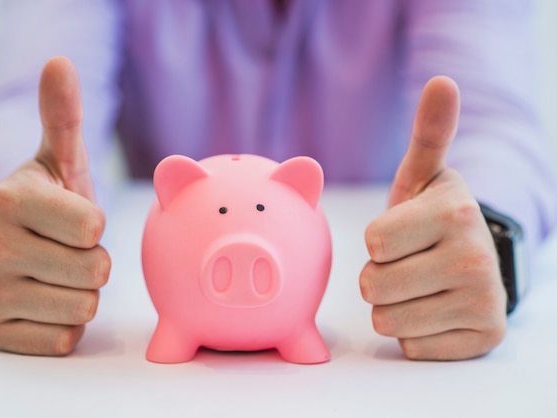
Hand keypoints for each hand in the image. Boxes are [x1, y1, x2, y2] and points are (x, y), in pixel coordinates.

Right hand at [0, 57, 110, 354]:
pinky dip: (65, 324)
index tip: (75, 218)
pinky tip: (47, 300)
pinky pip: (62, 340)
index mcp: (9, 198)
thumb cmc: (52, 202)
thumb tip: (59, 62)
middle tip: (69, 249)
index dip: (96, 225)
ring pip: (82, 308)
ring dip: (82, 292)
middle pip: (94, 270)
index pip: (93, 226)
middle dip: (94, 262)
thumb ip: (63, 115)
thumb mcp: (60, 158)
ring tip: (59, 272)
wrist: (21, 246)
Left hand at [360, 76, 506, 359]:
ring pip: (387, 320)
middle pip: (373, 286)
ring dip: (394, 305)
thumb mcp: (426, 175)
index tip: (402, 232)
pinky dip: (416, 332)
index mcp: (455, 213)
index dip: (377, 240)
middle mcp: (475, 259)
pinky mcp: (483, 338)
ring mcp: (483, 302)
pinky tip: (437, 309)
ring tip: (421, 284)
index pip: (372, 242)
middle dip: (380, 275)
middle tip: (409, 261)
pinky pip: (412, 346)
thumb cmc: (432, 216)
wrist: (475, 256)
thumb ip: (428, 133)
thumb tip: (442, 81)